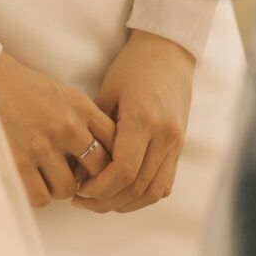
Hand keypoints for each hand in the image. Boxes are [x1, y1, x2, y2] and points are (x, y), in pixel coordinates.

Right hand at [0, 51, 116, 208]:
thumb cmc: (30, 88)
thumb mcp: (66, 94)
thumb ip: (87, 120)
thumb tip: (106, 155)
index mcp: (80, 106)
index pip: (114, 141)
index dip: (112, 158)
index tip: (101, 164)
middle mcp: (66, 126)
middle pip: (99, 169)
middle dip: (92, 178)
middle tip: (79, 178)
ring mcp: (43, 145)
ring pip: (69, 188)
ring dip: (62, 188)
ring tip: (52, 177)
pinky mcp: (19, 161)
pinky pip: (42, 197)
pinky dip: (40, 194)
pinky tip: (35, 181)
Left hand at [72, 29, 194, 214]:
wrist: (168, 51)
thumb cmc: (132, 67)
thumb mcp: (107, 92)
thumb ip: (94, 132)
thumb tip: (76, 169)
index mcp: (144, 119)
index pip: (124, 171)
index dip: (99, 188)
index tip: (79, 189)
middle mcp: (165, 136)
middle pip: (137, 187)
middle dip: (106, 201)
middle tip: (82, 200)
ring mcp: (176, 144)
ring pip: (152, 192)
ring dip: (124, 203)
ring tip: (99, 200)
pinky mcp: (180, 147)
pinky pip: (164, 184)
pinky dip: (143, 196)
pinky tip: (122, 192)